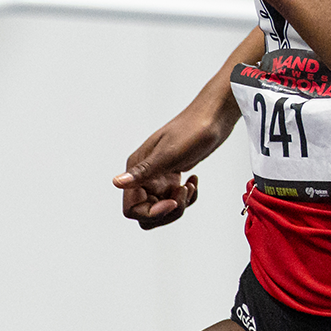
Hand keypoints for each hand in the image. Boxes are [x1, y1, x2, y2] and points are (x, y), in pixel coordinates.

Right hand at [114, 107, 225, 229]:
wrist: (213, 118)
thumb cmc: (192, 130)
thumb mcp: (168, 154)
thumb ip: (143, 172)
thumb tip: (116, 182)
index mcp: (136, 169)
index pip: (132, 208)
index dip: (151, 212)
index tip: (171, 202)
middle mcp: (143, 175)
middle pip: (146, 212)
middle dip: (166, 212)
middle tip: (181, 196)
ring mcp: (157, 177)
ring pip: (161, 208)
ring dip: (178, 204)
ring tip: (188, 187)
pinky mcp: (170, 177)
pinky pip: (174, 199)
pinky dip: (186, 196)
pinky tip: (192, 180)